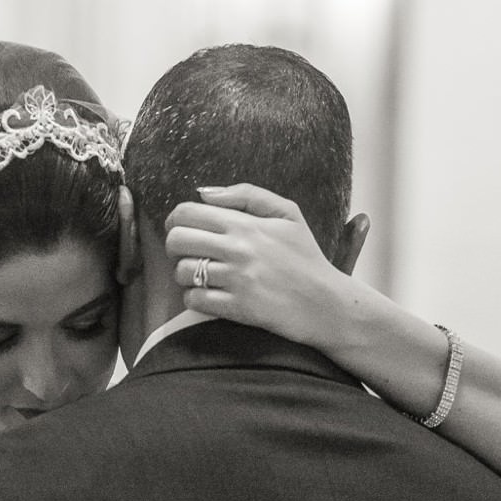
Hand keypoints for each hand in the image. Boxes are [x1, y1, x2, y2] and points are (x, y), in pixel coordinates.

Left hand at [164, 184, 368, 351]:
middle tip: (188, 252)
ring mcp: (235, 279)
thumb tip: (204, 193)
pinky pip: (193, 300)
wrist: (324, 302)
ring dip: (186, 275)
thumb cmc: (304, 256)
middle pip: (176, 240)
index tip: (183, 228)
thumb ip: (246, 194)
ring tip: (203, 275)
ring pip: (182, 272)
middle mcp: (237, 249)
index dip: (176, 219)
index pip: (187, 213)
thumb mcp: (287, 213)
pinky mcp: (235, 307)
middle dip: (175, 246)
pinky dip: (195, 298)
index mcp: (246, 224)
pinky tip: (210, 295)